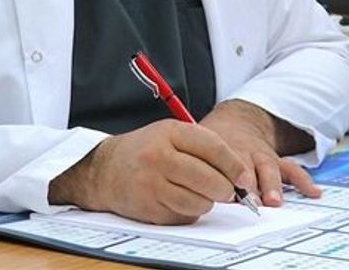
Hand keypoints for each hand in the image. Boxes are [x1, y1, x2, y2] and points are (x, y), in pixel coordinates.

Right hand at [49, 119, 251, 224]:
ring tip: (196, 192)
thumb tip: (239, 174)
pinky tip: (177, 200)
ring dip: (205, 202)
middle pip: (209, 180)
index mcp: (169, 132)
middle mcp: (159, 157)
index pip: (213, 147)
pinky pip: (184, 216)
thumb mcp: (170, 135)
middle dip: (225, 189)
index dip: (234, 165)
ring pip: (200, 202)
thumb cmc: (145, 151)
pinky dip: (188, 212)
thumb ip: (203, 147)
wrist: (103, 170)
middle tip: (226, 191)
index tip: (244, 177)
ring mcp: (152, 184)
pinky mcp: (148, 208)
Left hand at [200, 100, 320, 206]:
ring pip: (268, 169)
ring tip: (275, 201)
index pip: (221, 165)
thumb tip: (189, 197)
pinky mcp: (275, 160)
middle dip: (248, 187)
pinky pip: (292, 169)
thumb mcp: (199, 148)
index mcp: (220, 149)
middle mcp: (242, 153)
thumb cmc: (211, 142)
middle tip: (250, 202)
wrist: (236, 120)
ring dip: (272, 186)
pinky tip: (313, 192)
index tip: (227, 194)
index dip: (224, 178)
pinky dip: (303, 181)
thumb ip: (199, 168)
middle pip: (245, 169)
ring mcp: (261, 156)